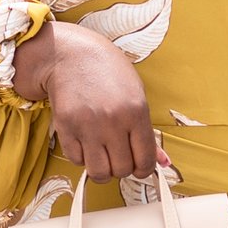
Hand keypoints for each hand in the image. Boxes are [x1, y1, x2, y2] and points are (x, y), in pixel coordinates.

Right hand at [11, 18, 160, 180]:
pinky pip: (76, 160)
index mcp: (136, 111)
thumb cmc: (108, 72)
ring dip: (102, 169)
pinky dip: (82, 158)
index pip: (145, 159)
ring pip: (99, 172)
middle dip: (122, 168)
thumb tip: (163, 162)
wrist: (71, 54)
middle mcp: (112, 121)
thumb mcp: (136, 95)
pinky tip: (86, 142)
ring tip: (102, 154)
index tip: (139, 167)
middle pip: (122, 170)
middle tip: (119, 155)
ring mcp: (87, 126)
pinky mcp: (65, 127)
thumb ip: (147, 133)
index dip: (144, 169)